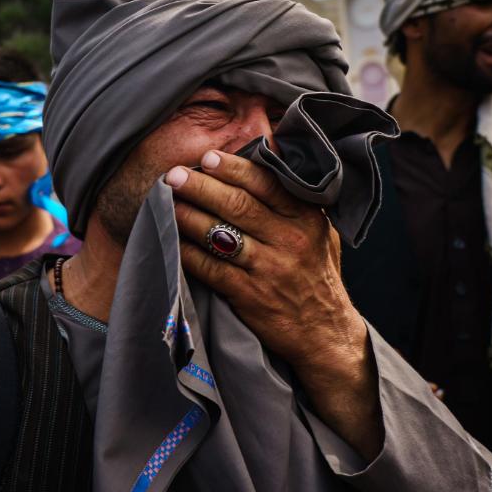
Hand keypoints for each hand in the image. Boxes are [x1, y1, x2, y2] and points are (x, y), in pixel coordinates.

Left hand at [166, 150, 381, 458]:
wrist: (325, 334)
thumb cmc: (317, 276)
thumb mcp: (321, 234)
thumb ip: (296, 204)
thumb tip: (263, 167)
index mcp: (306, 219)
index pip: (266, 184)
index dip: (234, 168)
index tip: (208, 157)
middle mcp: (289, 240)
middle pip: (238, 205)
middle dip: (201, 186)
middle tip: (173, 175)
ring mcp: (269, 269)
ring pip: (220, 234)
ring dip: (188, 216)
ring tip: (166, 201)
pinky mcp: (250, 295)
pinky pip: (211, 268)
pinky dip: (188, 253)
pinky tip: (173, 240)